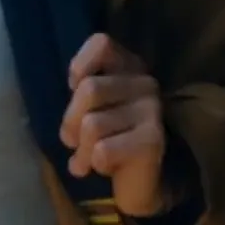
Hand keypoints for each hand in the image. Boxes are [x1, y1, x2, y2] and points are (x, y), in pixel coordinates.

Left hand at [60, 33, 167, 217]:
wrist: (138, 181)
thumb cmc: (109, 137)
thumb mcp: (92, 107)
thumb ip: (83, 91)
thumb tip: (75, 84)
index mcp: (129, 67)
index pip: (102, 44)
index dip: (80, 64)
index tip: (73, 86)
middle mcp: (145, 83)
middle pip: (89, 90)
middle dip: (70, 121)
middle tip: (70, 140)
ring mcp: (152, 111)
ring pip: (92, 125)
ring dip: (81, 149)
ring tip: (84, 159)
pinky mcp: (153, 140)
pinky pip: (103, 150)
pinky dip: (95, 162)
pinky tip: (103, 167)